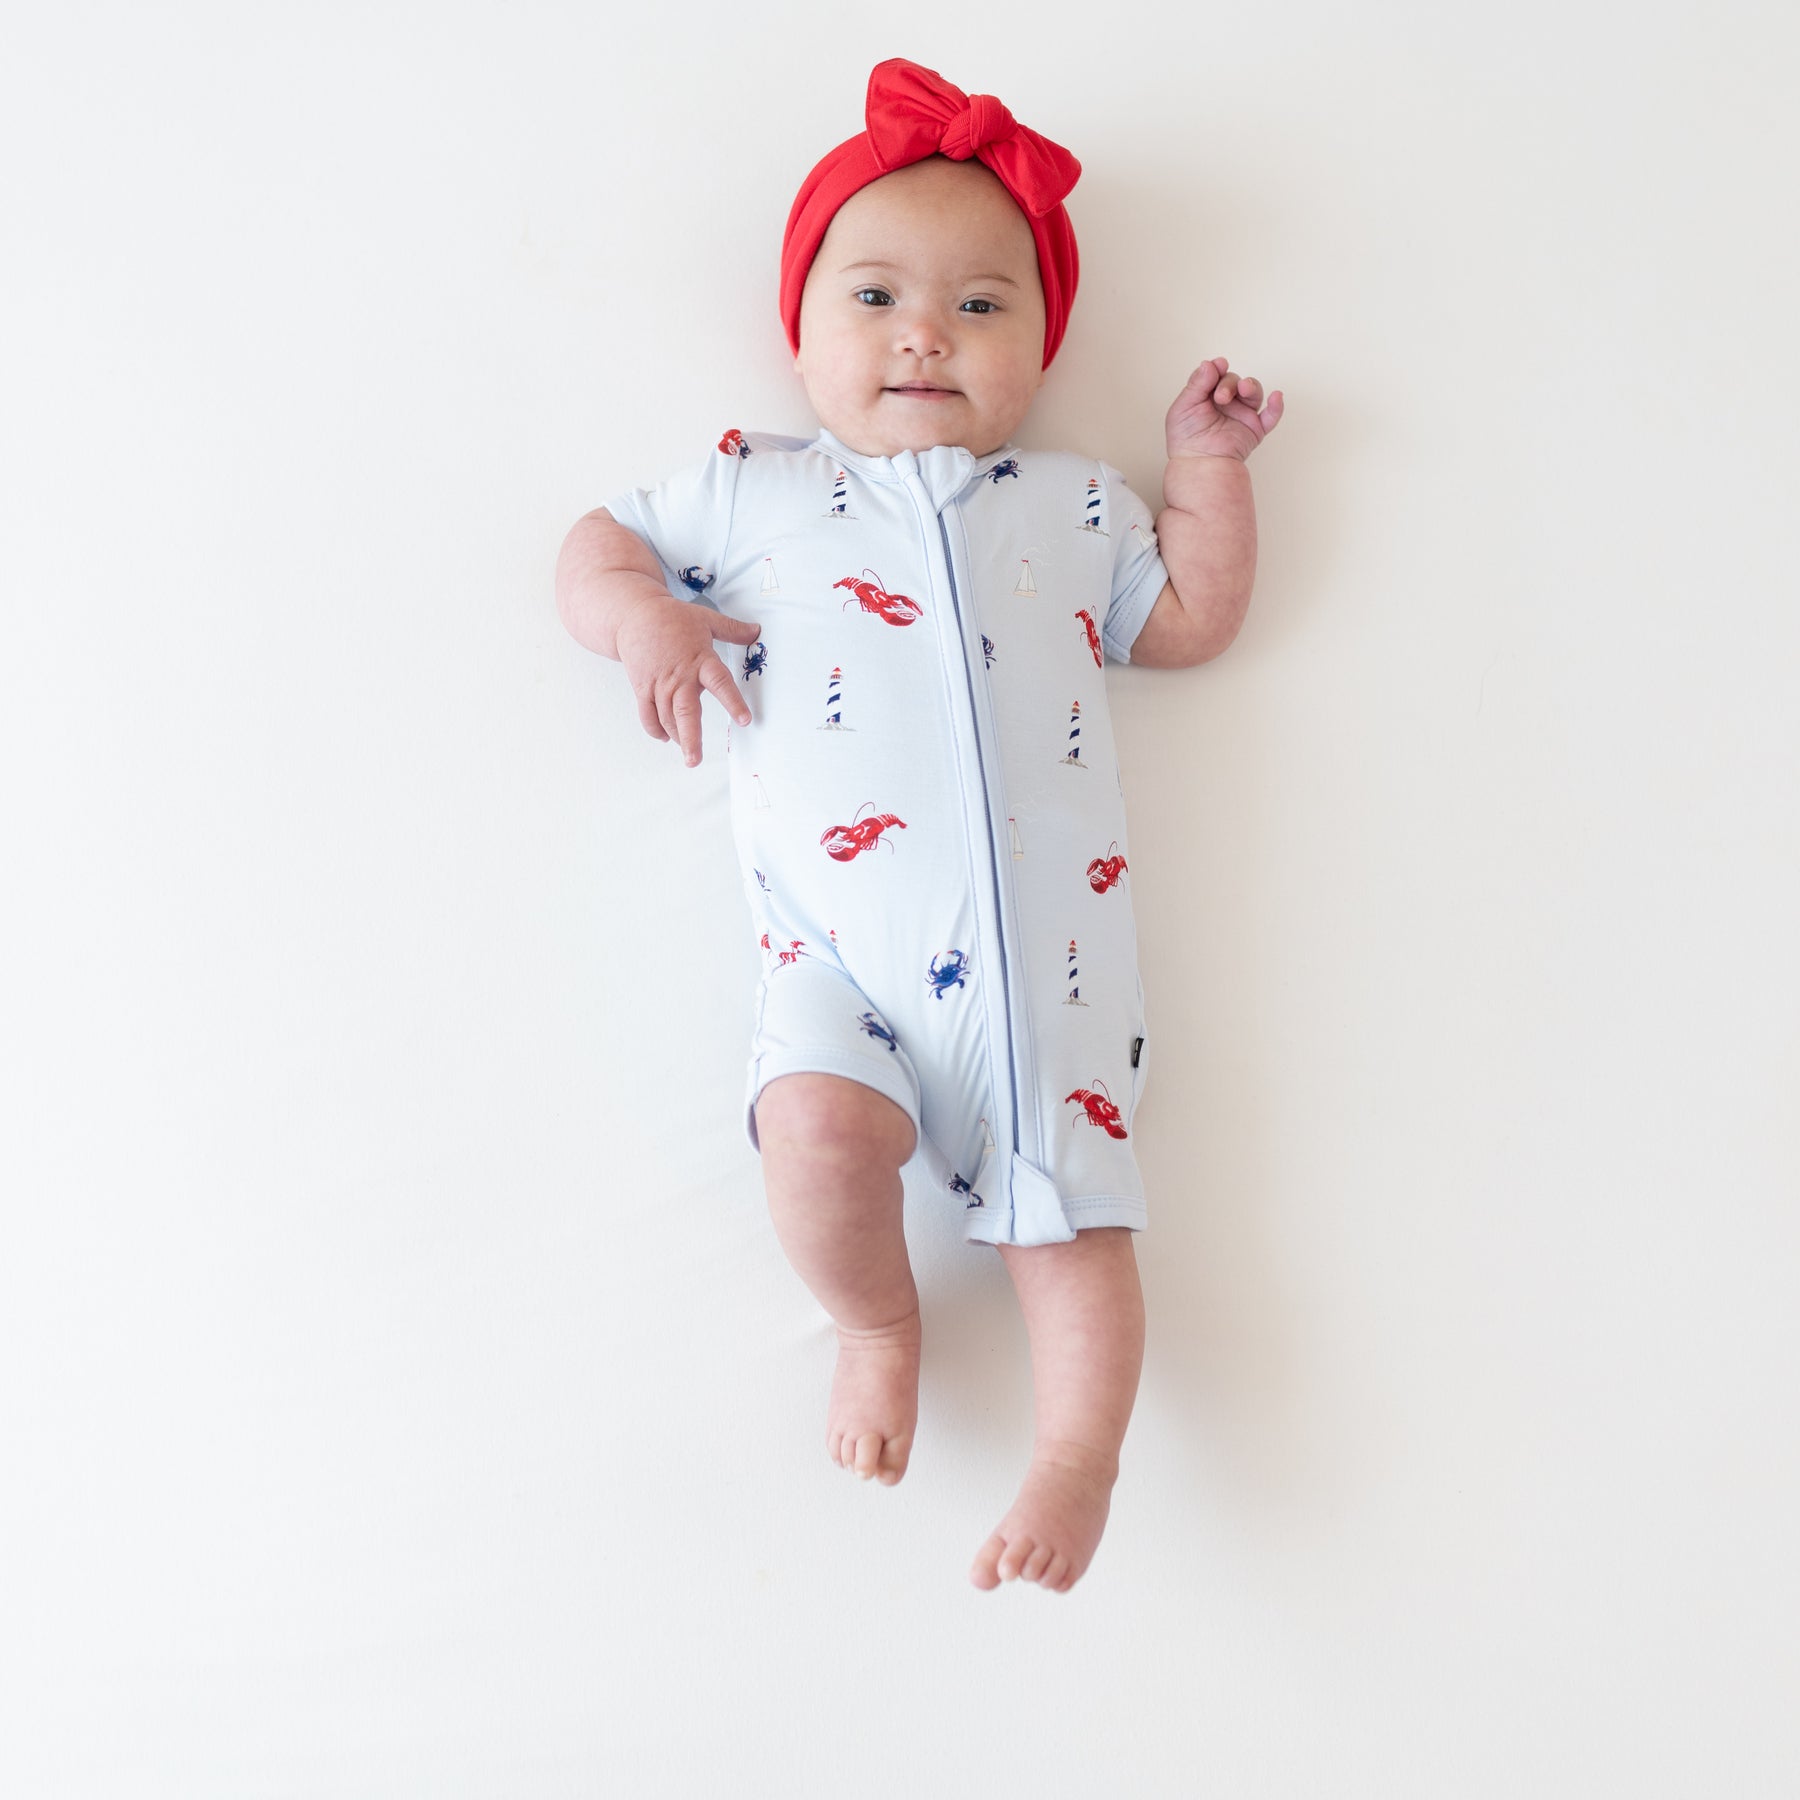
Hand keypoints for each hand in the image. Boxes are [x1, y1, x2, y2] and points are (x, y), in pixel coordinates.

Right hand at [614, 594, 761, 767]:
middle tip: (695, 760)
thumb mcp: (707, 619)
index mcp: (700, 660)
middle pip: (685, 711)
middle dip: (690, 738)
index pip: (720, 683)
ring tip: (690, 755)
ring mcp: (659, 684)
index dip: (733, 702)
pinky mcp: (642, 688)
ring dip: (677, 737)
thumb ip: (733, 630)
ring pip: (666, 718)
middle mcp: (679, 676)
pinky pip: (648, 715)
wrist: (634, 616)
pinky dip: (656, 729)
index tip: (745, 720)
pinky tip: (666, 738)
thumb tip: (758, 631)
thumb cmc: (673, 618)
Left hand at [1165, 357, 1283, 461]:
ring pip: (1253, 392)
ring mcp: (1241, 415)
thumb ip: (1197, 384)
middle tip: (1220, 396)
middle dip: (1229, 383)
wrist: (1199, 464)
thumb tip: (1209, 364)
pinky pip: (1271, 416)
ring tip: (1244, 389)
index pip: (1216, 375)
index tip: (1218, 366)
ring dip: (1251, 386)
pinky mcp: (1254, 429)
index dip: (1218, 368)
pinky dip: (1276, 406)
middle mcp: (1225, 404)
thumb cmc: (1186, 440)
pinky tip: (1276, 397)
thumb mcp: (1184, 406)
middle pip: (1234, 380)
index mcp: (1206, 397)